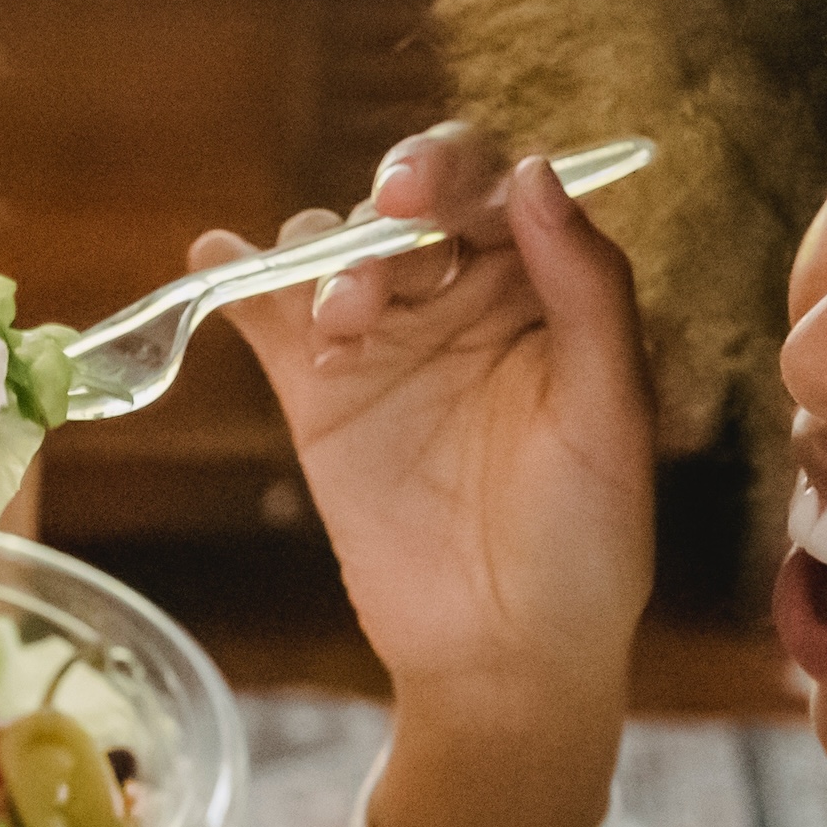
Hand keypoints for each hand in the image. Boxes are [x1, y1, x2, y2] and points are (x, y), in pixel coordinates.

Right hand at [196, 129, 655, 826]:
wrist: (504, 657)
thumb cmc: (585, 540)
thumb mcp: (608, 411)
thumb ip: (586, 288)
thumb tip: (535, 172)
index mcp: (544, 290)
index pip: (494, 187)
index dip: (457, 169)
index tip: (424, 195)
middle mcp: (461, 299)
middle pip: (403, 204)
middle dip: (385, 206)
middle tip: (382, 234)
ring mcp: (384, 344)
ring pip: (332, 250)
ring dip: (323, 258)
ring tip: (340, 323)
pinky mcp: (318, 396)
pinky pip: (267, 318)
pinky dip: (234, 277)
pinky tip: (218, 258)